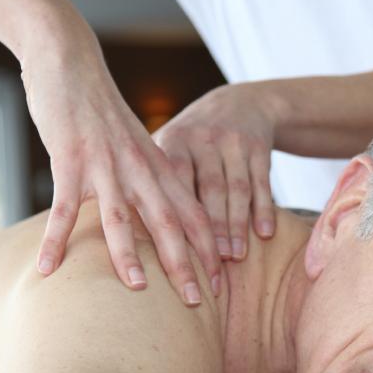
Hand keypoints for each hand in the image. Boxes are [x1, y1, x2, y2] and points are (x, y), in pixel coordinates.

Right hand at [24, 33, 220, 304]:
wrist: (71, 61)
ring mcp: (105, 165)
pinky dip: (55, 240)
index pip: (193, 215)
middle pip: (168, 223)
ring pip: (121, 218)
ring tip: (139, 290)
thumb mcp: (137, 146)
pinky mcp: (69, 161)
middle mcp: (139, 169)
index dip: (208, 251)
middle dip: (184, 264)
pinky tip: (47, 270)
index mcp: (159, 167)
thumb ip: (150, 180)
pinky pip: (61, 209)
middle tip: (198, 302)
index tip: (220, 286)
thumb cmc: (103, 110)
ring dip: (129, 255)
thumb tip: (161, 222)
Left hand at [153, 83, 278, 260]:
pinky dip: (264, 208)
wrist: (237, 103)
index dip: (171, 223)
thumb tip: (108, 225)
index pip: (171, 187)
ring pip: (236, 189)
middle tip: (207, 269)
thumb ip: (145, 177)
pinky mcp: (257, 145)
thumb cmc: (190, 139)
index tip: (170, 259)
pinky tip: (265, 234)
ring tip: (235, 258)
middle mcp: (201, 140)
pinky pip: (261, 181)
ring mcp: (232, 141)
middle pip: (208, 191)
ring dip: (236, 225)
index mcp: (172, 142)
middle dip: (210, 233)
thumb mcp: (166, 145)